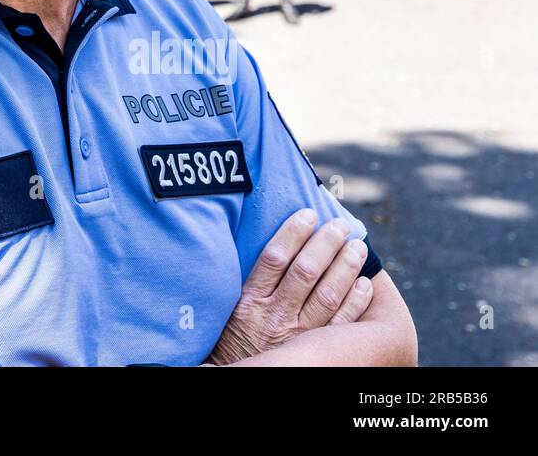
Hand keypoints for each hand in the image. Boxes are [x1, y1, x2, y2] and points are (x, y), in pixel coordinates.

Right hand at [205, 209, 373, 365]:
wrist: (238, 379)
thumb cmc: (232, 341)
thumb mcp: (229, 309)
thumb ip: (248, 283)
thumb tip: (269, 246)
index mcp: (250, 302)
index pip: (274, 258)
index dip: (293, 233)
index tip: (308, 214)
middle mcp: (274, 316)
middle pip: (305, 272)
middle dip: (325, 244)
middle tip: (340, 225)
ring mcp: (298, 336)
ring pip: (327, 296)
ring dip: (345, 267)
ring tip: (357, 246)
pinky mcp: (316, 352)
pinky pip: (341, 325)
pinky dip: (356, 303)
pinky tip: (365, 284)